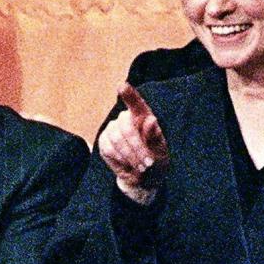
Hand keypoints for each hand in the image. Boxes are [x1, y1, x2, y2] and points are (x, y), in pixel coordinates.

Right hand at [98, 83, 169, 204]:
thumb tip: (150, 120)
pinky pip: (109, 149)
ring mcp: (113, 129)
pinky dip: (121, 160)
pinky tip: (129, 164)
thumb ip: (154, 136)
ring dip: (130, 156)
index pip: (136, 103)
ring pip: (117, 139)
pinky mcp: (104, 141)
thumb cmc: (156, 158)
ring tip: (141, 167)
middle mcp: (126, 119)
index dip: (129, 95)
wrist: (144, 176)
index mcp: (143, 116)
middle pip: (127, 127)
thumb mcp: (160, 149)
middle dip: (138, 147)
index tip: (122, 87)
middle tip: (148, 164)